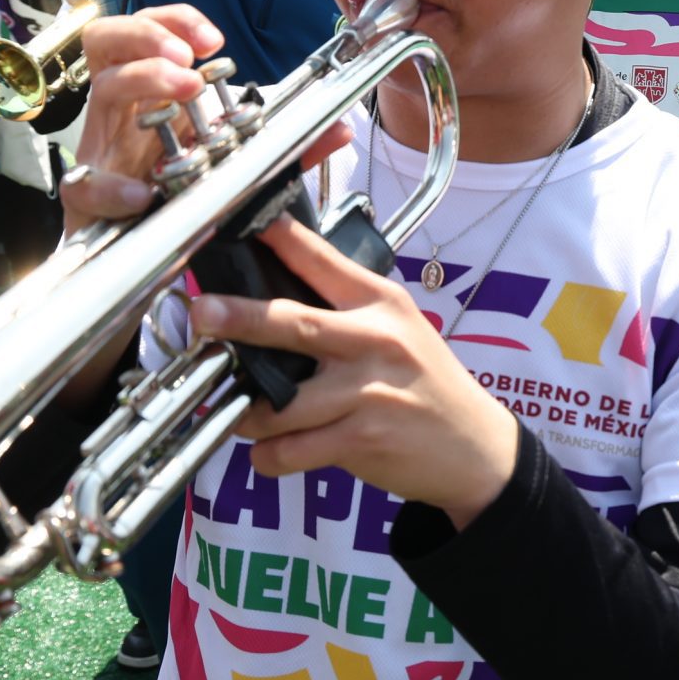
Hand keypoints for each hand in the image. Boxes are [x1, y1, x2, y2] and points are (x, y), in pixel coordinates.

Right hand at [58, 6, 347, 232]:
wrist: (138, 260)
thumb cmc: (179, 196)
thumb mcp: (233, 164)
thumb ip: (284, 148)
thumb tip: (342, 129)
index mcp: (151, 93)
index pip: (149, 30)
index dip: (176, 21)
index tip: (214, 40)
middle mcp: (122, 111)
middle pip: (108, 40)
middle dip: (149, 34)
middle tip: (188, 58)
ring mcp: (102, 148)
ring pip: (101, 90)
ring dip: (143, 78)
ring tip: (183, 89)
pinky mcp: (89, 199)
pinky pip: (85, 183)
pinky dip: (112, 185)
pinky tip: (142, 194)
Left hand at [190, 217, 518, 524]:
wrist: (475, 448)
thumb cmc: (425, 383)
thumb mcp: (398, 329)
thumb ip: (345, 311)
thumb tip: (267, 296)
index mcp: (380, 303)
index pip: (323, 261)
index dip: (281, 239)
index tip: (244, 223)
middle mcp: (376, 340)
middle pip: (295, 324)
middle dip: (241, 318)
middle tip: (203, 313)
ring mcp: (370, 391)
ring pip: (282, 403)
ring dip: (246, 414)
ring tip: (241, 415)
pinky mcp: (363, 438)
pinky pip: (292, 450)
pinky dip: (269, 456)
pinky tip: (271, 452)